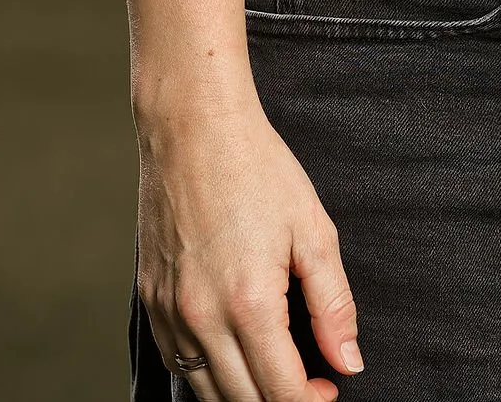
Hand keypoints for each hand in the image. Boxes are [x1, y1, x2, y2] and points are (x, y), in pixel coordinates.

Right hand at [136, 93, 361, 399]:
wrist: (193, 127)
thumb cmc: (257, 169)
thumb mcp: (313, 229)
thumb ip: (333, 304)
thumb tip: (349, 362)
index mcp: (250, 303)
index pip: (282, 392)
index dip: (311, 401)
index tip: (330, 388)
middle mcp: (202, 318)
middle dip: (281, 401)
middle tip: (309, 381)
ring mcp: (169, 313)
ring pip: (206, 391)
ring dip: (244, 394)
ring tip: (274, 369)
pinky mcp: (150, 302)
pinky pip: (178, 363)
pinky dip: (207, 372)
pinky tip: (233, 352)